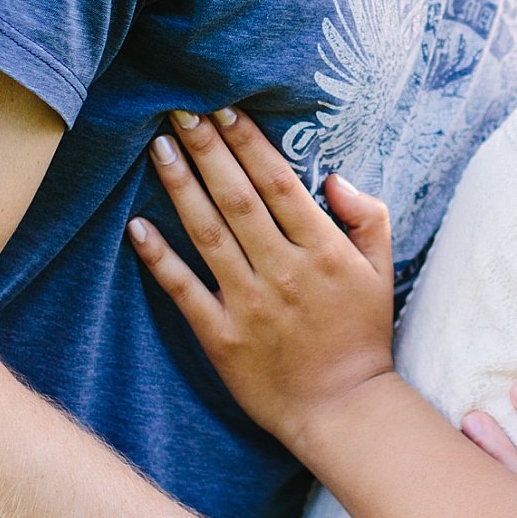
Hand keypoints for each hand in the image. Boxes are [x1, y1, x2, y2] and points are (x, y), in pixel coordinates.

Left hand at [128, 107, 399, 445]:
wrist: (342, 410)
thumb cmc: (360, 335)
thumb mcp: (380, 271)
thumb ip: (366, 217)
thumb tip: (335, 176)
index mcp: (323, 250)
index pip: (279, 183)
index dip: (249, 143)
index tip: (224, 107)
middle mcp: (284, 271)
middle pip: (237, 199)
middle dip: (207, 150)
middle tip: (180, 110)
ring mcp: (250, 304)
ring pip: (208, 234)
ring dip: (181, 187)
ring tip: (157, 147)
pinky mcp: (222, 337)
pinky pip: (184, 290)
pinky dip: (160, 257)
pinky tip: (136, 225)